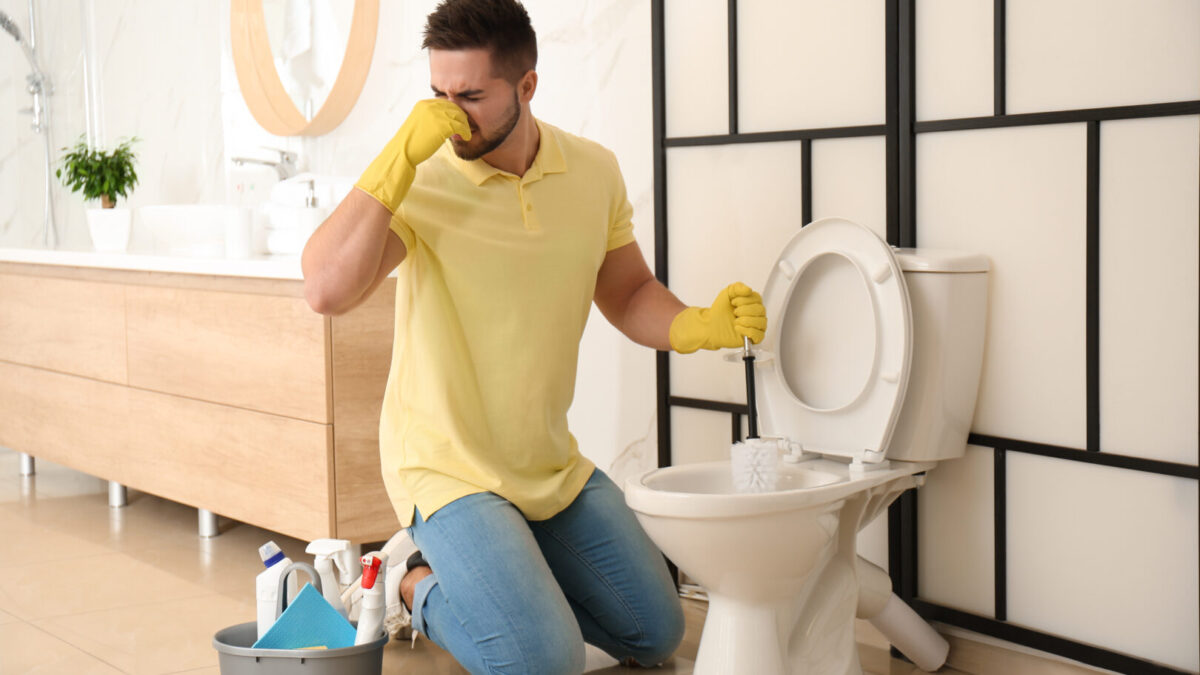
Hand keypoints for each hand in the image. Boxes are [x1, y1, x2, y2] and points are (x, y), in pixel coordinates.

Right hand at [354, 99, 471, 212]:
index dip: (454, 111)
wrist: (402, 151)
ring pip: (459, 116)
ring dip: (464, 125)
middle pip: (454, 107)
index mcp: (423, 104)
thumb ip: (431, 118)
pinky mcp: (443, 126)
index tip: (458, 121)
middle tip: (463, 128)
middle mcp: (430, 106)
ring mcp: (437, 115)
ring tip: (463, 134)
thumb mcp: (419, 123)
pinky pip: (460, 126)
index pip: (446, 102)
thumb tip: (447, 120)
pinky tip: (465, 138)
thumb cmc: (410, 142)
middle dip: (461, 117)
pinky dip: (465, 132)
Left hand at [669, 282, 766, 353]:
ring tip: (735, 321)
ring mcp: (756, 327)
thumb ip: (737, 287)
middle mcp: (756, 314)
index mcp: (752, 303)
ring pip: (761, 322)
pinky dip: (748, 331)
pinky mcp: (753, 339)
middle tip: (734, 312)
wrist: (710, 325)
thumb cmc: (720, 311)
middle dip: (744, 310)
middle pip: (760, 310)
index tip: (733, 302)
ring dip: (746, 320)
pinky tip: (737, 328)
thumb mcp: (726, 294)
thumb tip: (749, 290)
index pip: (757, 299)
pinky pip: (759, 335)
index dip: (744, 300)